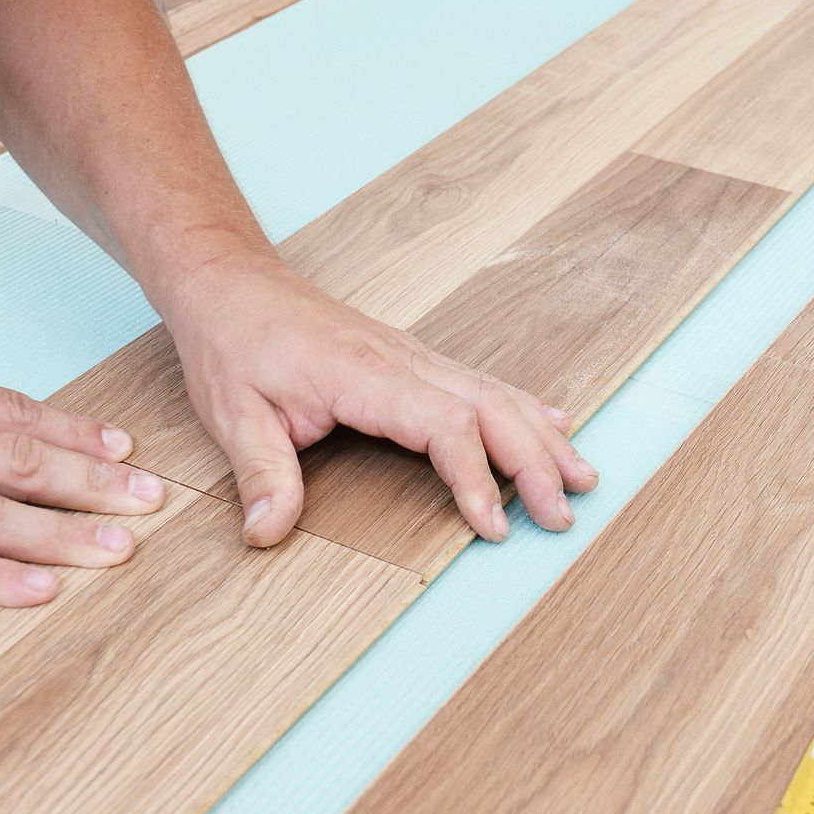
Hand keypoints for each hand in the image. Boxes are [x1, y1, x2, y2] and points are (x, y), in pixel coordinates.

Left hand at [161, 249, 598, 547]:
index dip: (475, 477)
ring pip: (497, 394)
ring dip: (543, 437)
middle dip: (535, 462)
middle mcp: (403, 360)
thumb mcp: (234, 412)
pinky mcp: (412, 359)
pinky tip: (554, 424)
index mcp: (365, 374)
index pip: (445, 425)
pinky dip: (525, 408)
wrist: (229, 281)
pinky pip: (481, 384)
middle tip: (564, 514)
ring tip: (583, 477)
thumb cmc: (234, 341)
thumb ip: (261, 473)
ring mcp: (413, 355)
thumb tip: (266, 533)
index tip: (493, 527)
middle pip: (491, 408)